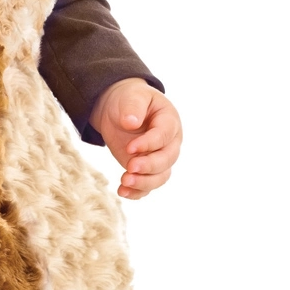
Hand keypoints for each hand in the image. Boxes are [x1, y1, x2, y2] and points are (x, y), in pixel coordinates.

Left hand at [89, 78, 181, 199]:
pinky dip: (137, 192)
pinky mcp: (147, 170)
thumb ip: (133, 107)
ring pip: (160, 176)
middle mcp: (169, 143)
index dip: (149, 144)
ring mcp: (159, 158)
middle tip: (129, 167)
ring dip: (144, 183)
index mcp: (169, 121)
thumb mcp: (131, 97)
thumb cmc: (129, 100)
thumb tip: (131, 122)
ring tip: (124, 183)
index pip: (164, 136)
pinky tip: (122, 192)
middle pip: (167, 159)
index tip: (130, 148)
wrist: (120, 110)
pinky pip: (148, 185)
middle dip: (149, 166)